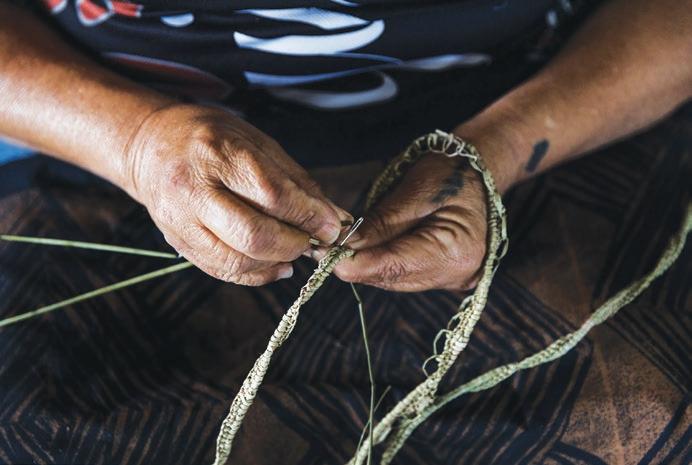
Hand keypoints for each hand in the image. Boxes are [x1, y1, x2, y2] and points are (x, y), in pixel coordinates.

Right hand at [125, 104, 351, 284]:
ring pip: (237, 261)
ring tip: (293, 250)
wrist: (150, 146)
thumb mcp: (257, 143)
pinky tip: (275, 265)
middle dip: (294, 244)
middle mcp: (193, 189)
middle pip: (253, 235)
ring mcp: (180, 221)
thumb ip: (296, 182)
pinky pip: (223, 271)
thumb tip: (333, 218)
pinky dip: (257, 275)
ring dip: (277, 263)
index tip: (331, 226)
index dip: (308, 216)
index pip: (272, 195)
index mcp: (217, 153)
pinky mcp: (177, 243)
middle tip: (312, 240)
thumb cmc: (211, 138)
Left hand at [329, 153, 487, 291]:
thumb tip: (343, 244)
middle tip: (319, 249)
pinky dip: (380, 263)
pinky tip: (360, 251)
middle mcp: (457, 275)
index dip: (356, 264)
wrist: (480, 171)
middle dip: (355, 264)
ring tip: (334, 247)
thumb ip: (380, 223)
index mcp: (456, 252)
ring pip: (393, 279)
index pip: (395, 266)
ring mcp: (452, 279)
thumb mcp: (413, 192)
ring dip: (364, 265)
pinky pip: (403, 274)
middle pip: (392, 277)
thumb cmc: (451, 173)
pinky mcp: (442, 275)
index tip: (323, 256)